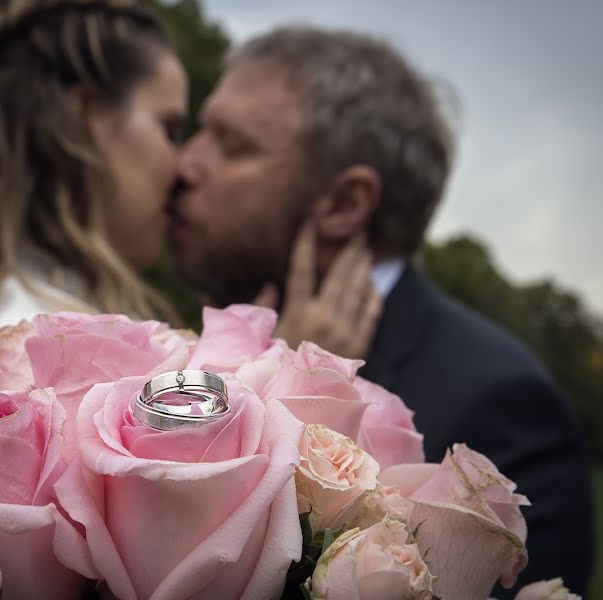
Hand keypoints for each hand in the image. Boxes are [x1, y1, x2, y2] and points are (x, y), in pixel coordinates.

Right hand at [253, 223, 381, 358]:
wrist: (299, 405)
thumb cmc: (272, 370)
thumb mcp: (260, 339)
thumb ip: (263, 309)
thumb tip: (270, 284)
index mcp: (297, 313)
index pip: (302, 269)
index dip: (306, 243)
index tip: (310, 220)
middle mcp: (324, 318)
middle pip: (339, 274)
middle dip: (348, 248)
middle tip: (357, 227)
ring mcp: (345, 332)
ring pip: (357, 290)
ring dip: (362, 267)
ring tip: (366, 249)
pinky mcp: (358, 346)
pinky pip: (370, 314)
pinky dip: (371, 296)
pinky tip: (371, 284)